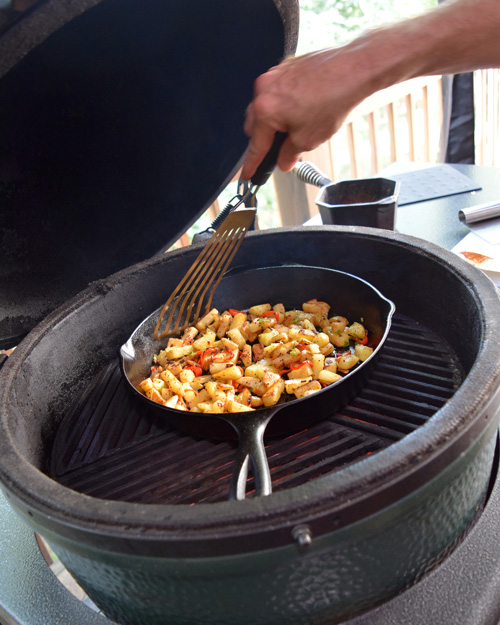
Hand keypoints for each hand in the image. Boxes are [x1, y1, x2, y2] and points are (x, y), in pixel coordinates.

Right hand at [241, 47, 370, 179]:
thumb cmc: (333, 98)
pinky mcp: (286, 67)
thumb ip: (290, 154)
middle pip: (256, 124)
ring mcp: (274, 75)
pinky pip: (277, 91)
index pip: (256, 145)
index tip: (248, 173)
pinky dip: (285, 104)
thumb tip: (284, 160)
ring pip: (265, 106)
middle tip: (282, 149)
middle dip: (266, 139)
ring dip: (276, 121)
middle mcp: (264, 89)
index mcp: (265, 109)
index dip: (252, 164)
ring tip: (300, 125)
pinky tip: (305, 108)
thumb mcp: (308, 139)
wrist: (353, 68)